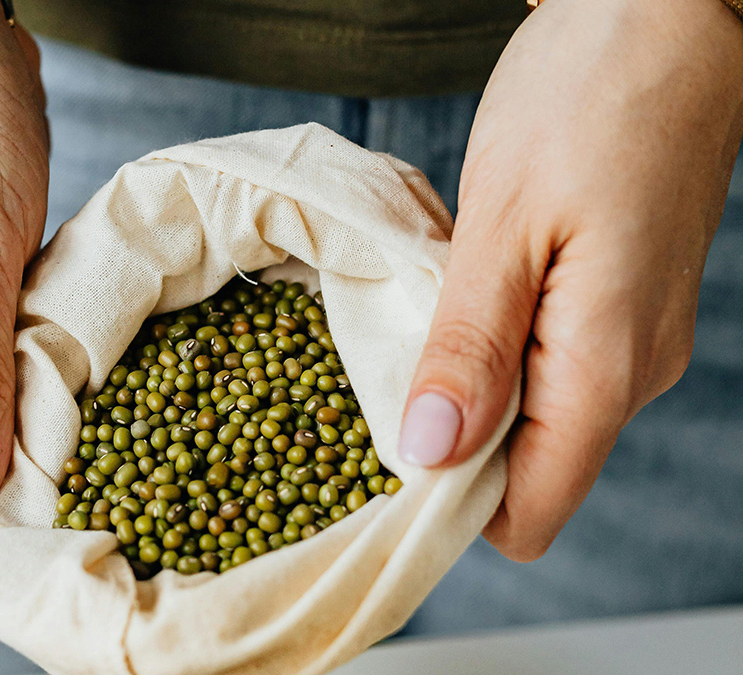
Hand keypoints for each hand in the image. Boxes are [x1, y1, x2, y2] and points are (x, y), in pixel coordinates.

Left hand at [397, 0, 742, 560]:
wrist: (665, 14)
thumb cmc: (590, 97)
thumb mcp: (505, 223)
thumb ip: (471, 347)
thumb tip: (432, 452)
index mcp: (605, 367)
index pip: (529, 511)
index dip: (451, 506)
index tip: (380, 465)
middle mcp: (630, 372)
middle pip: (525, 471)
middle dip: (447, 440)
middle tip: (386, 366)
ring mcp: (630, 338)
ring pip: (532, 416)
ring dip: (466, 385)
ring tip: (425, 311)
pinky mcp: (617, 304)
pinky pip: (545, 363)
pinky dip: (492, 345)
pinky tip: (462, 289)